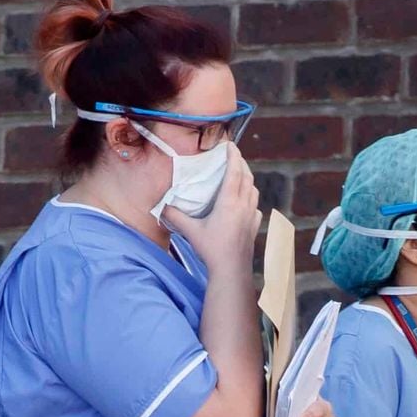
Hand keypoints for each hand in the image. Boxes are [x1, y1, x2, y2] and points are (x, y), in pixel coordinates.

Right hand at [163, 143, 260, 273]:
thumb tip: (161, 207)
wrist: (231, 271)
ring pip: (254, 191)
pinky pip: (256, 207)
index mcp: (230, 202)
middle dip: (242, 164)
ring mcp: (251, 216)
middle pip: (248, 177)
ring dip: (248, 180)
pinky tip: (246, 203)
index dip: (234, 156)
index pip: (235, 172)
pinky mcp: (254, 227)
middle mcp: (244, 206)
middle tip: (234, 156)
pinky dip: (251, 199)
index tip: (230, 145)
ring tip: (240, 176)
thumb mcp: (191, 231)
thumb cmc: (212, 250)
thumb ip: (175, 217)